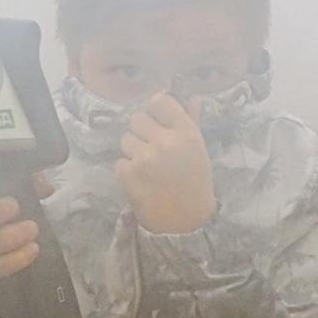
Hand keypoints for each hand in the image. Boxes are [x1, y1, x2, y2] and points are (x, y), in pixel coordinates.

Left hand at [116, 92, 215, 233]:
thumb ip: (192, 121)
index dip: (155, 109)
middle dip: (142, 131)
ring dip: (133, 150)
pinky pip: (119, 161)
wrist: (186, 221)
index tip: (157, 120)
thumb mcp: (198, 150)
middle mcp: (165, 142)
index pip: (160, 101)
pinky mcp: (128, 174)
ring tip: (147, 165)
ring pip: (125, 139)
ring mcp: (145, 158)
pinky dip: (127, 170)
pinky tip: (141, 179)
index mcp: (186, 132)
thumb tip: (193, 97)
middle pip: (137, 118)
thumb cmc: (195, 181)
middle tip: (151, 146)